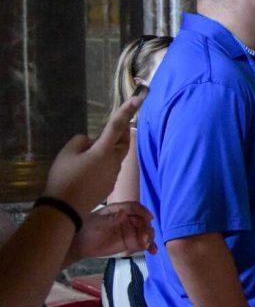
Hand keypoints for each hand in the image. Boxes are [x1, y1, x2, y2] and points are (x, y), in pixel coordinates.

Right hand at [42, 96, 142, 214]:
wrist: (65, 208)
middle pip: (124, 142)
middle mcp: (114, 162)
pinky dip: (105, 163)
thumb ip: (81, 141)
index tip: (139, 98)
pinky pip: (111, 169)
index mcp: (103, 152)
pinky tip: (89, 169)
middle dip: (123, 132)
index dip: (127, 111)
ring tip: (91, 151)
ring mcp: (114, 175)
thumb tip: (92, 142)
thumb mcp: (66, 153)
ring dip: (111, 149)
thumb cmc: (63, 177)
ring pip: (118, 156)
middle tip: (119, 124)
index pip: (117, 126)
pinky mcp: (111, 185)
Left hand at [66, 202, 154, 263]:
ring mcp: (130, 231)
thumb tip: (124, 213)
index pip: (134, 208)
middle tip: (145, 239)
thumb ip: (111, 219)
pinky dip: (149, 247)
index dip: (143, 211)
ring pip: (145, 232)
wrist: (81, 245)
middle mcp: (127, 219)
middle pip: (143, 221)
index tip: (149, 218)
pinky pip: (143, 243)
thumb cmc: (86, 229)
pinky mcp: (131, 242)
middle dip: (146, 229)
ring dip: (150, 238)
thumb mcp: (98, 224)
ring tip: (147, 246)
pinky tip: (153, 252)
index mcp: (119, 210)